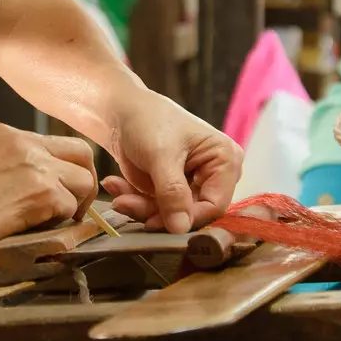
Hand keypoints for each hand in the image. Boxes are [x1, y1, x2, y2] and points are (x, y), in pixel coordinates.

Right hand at [0, 123, 98, 260]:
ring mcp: (36, 166)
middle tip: (73, 205)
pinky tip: (38, 229)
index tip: (59, 189)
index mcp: (5, 133)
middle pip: (81, 152)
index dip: (64, 168)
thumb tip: (45, 178)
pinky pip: (71, 207)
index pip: (56, 142)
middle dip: (82, 180)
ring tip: (52, 220)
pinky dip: (60, 222)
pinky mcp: (44, 192)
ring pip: (84, 180)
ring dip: (74, 204)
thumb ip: (11, 163)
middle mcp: (23, 143)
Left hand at [97, 89, 241, 234]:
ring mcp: (193, 185)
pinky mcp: (173, 191)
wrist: (122, 111)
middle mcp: (215, 176)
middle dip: (155, 212)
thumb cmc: (148, 121)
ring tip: (116, 192)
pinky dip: (134, 201)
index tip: (153, 222)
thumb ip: (172, 192)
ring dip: (140, 208)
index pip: (215, 205)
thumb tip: (181, 229)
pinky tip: (116, 185)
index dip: (187, 218)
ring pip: (171, 216)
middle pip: (191, 213)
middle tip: (123, 203)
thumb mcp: (160, 155)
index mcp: (225, 160)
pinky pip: (157, 209)